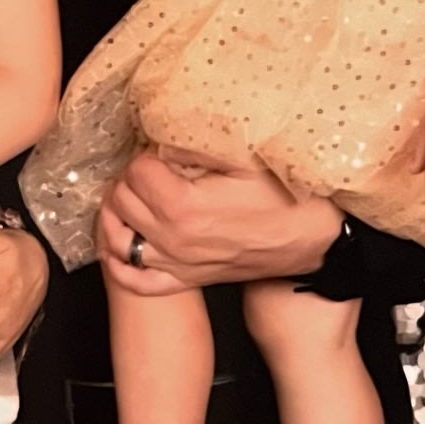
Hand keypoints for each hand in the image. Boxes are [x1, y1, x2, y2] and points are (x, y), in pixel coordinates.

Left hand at [97, 148, 342, 292]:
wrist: (310, 238)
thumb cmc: (283, 196)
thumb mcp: (243, 157)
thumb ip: (194, 146)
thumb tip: (161, 143)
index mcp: (183, 206)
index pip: (135, 171)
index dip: (144, 154)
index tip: (159, 150)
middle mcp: (173, 240)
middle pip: (121, 201)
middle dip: (127, 178)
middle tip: (146, 167)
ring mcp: (176, 264)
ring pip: (117, 239)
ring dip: (114, 214)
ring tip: (125, 195)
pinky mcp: (185, 280)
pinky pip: (136, 281)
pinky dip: (118, 263)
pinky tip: (117, 243)